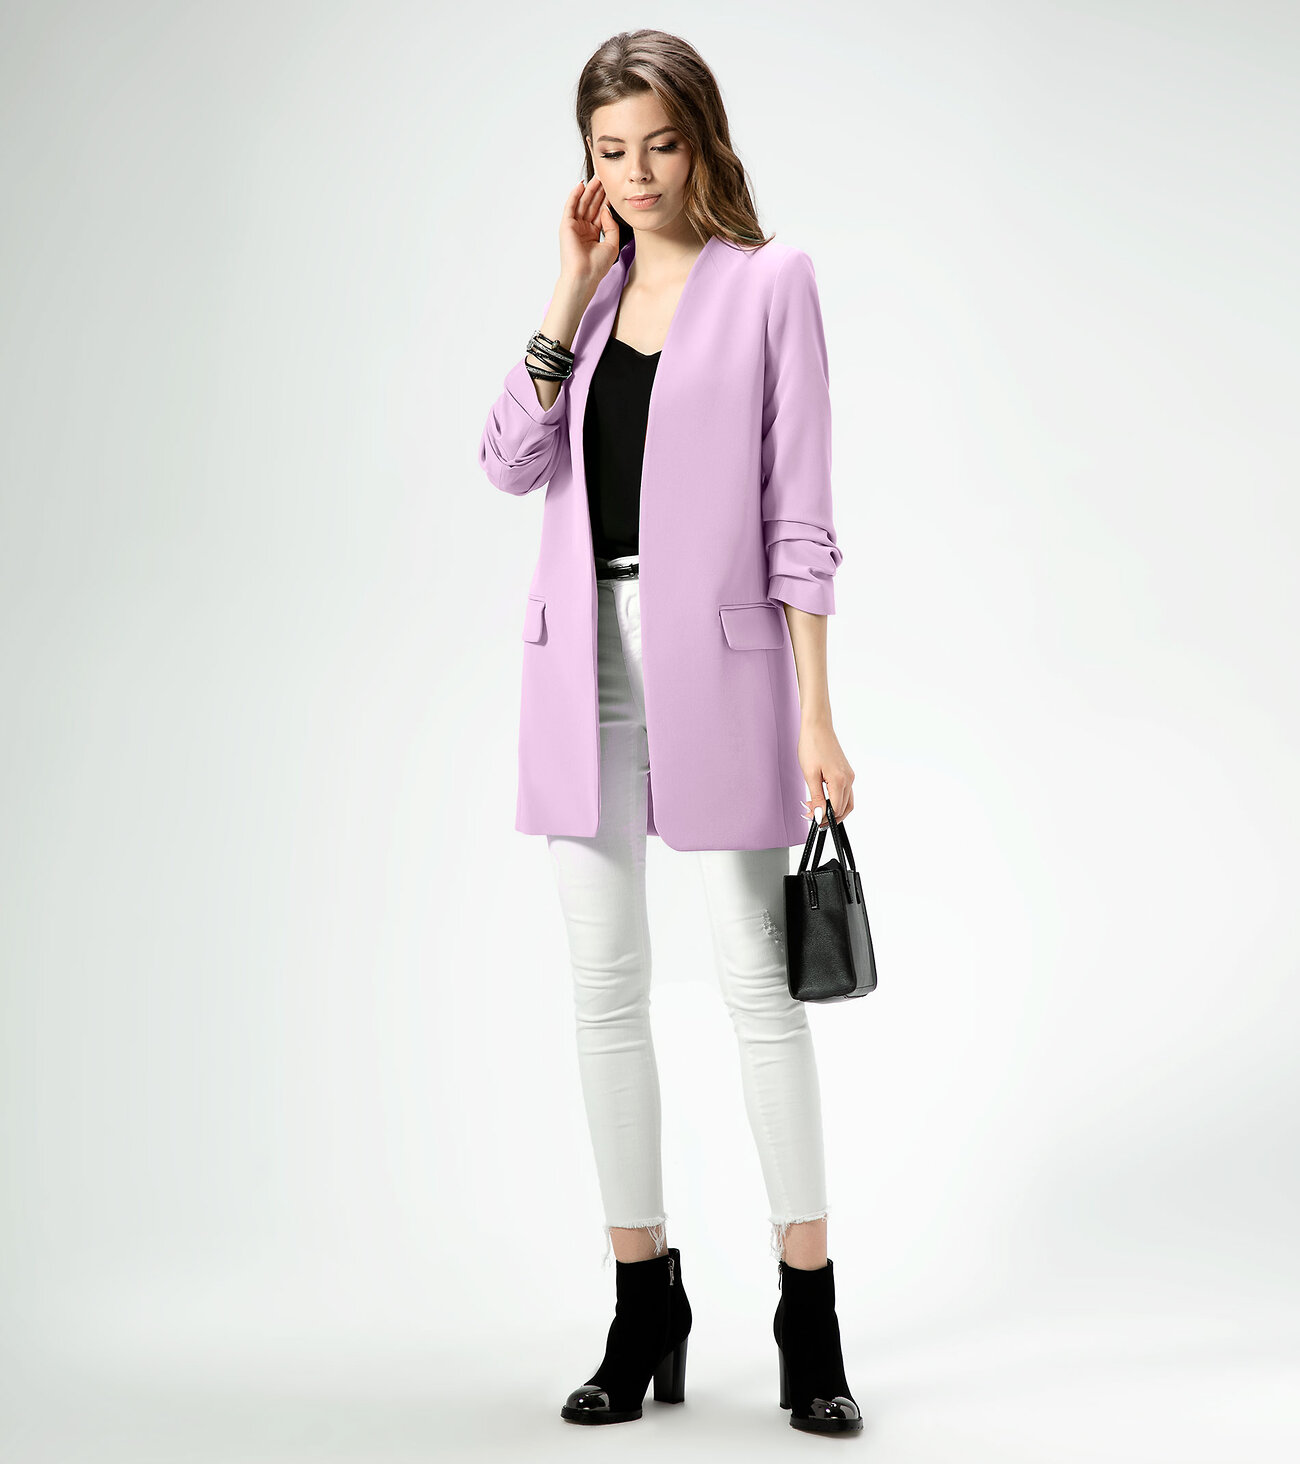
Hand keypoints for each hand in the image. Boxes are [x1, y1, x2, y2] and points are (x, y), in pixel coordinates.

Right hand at [558, 177, 619, 292]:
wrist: (584, 276)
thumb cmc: (597, 266)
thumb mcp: (612, 243)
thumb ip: (611, 225)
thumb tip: (606, 209)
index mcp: (592, 234)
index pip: (599, 212)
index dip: (606, 200)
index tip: (614, 188)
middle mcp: (582, 229)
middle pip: (591, 205)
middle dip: (598, 191)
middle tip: (606, 177)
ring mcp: (574, 227)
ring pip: (582, 203)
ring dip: (589, 190)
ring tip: (597, 177)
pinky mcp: (566, 225)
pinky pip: (570, 206)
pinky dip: (575, 195)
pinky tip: (581, 185)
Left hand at [797, 721, 854, 824]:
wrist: (817, 726)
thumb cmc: (812, 745)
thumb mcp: (810, 775)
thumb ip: (816, 797)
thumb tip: (819, 815)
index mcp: (840, 780)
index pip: (836, 810)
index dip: (823, 818)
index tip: (811, 819)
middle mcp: (848, 779)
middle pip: (844, 809)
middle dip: (828, 816)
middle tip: (811, 815)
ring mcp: (849, 775)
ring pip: (845, 801)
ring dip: (832, 809)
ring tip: (814, 807)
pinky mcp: (846, 771)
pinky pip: (844, 792)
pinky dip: (834, 799)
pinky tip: (820, 797)